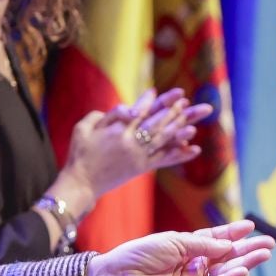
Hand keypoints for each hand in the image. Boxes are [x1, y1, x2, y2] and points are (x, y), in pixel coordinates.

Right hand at [56, 88, 210, 214]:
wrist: (81, 183)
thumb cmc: (79, 154)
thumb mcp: (84, 128)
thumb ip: (103, 115)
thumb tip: (125, 110)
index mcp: (117, 130)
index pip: (140, 111)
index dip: (152, 101)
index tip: (164, 91)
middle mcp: (131, 142)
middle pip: (157, 122)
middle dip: (173, 110)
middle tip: (187, 99)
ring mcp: (139, 156)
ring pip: (164, 139)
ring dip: (181, 128)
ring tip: (196, 120)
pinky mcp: (142, 168)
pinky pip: (165, 160)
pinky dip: (180, 154)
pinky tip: (194, 149)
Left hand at [86, 220, 273, 275]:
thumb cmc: (140, 255)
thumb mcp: (174, 240)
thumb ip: (202, 244)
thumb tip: (228, 245)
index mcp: (188, 247)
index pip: (217, 239)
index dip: (234, 233)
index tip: (251, 227)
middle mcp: (193, 264)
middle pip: (227, 257)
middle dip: (248, 250)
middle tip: (269, 244)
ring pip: (225, 273)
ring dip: (245, 264)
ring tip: (263, 255)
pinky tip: (242, 271)